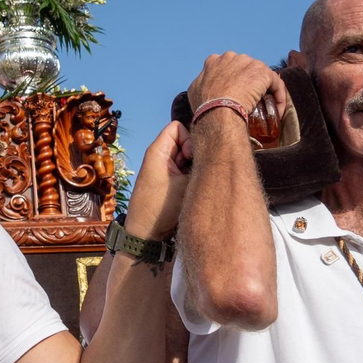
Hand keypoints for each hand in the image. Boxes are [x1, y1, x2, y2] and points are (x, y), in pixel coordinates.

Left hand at [123, 121, 190, 239]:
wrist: (146, 234)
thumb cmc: (160, 209)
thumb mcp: (186, 185)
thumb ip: (200, 166)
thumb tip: (216, 156)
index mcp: (157, 152)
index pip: (177, 127)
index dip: (189, 139)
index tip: (190, 158)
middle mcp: (159, 157)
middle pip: (183, 142)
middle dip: (194, 154)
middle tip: (195, 172)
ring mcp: (164, 170)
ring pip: (186, 158)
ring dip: (193, 168)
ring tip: (193, 184)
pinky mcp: (168, 182)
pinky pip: (183, 170)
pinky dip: (190, 177)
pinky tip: (193, 190)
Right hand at [186, 52, 288, 124]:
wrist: (218, 111)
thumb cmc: (205, 105)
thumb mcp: (194, 91)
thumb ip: (201, 84)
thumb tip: (204, 90)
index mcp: (214, 61)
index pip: (228, 66)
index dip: (233, 80)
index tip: (236, 93)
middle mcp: (231, 57)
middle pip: (246, 68)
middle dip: (250, 82)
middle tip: (252, 101)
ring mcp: (248, 62)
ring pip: (262, 76)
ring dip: (266, 91)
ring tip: (267, 108)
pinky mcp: (263, 73)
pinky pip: (276, 84)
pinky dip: (279, 96)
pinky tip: (277, 110)